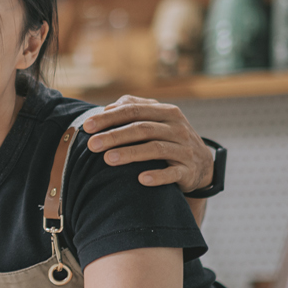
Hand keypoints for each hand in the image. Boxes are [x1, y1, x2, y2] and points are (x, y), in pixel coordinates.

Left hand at [82, 95, 213, 192]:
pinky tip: (141, 179)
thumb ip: (133, 110)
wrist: (201, 164)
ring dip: (130, 154)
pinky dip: (157, 176)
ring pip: (155, 149)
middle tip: (92, 145)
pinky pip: (173, 173)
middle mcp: (177, 128)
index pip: (134, 110)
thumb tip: (106, 109)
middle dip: (114, 136)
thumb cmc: (168, 139)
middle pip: (142, 128)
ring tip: (108, 159)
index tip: (87, 126)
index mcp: (166, 112)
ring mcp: (184, 149)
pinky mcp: (189, 170)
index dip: (109, 117)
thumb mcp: (156, 121)